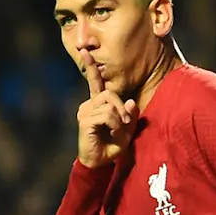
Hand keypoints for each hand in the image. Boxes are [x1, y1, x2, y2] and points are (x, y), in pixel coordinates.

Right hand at [76, 49, 137, 168]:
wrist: (99, 163)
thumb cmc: (112, 146)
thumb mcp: (127, 129)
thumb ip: (131, 115)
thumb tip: (130, 102)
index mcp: (97, 104)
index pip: (94, 81)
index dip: (91, 66)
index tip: (84, 50)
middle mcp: (88, 104)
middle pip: (110, 93)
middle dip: (122, 108)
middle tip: (124, 124)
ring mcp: (85, 112)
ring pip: (109, 104)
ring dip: (119, 119)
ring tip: (117, 132)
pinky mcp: (85, 121)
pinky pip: (106, 114)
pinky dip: (114, 124)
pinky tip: (112, 134)